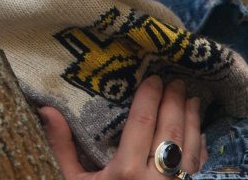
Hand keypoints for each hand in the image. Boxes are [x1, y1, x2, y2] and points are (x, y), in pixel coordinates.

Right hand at [39, 76, 206, 178]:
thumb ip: (62, 146)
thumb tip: (46, 108)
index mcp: (125, 173)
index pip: (143, 122)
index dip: (150, 96)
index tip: (153, 77)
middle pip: (171, 130)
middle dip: (175, 101)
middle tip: (177, 80)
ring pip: (190, 147)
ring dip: (193, 120)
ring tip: (193, 99)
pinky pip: (199, 168)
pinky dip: (201, 147)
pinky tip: (200, 132)